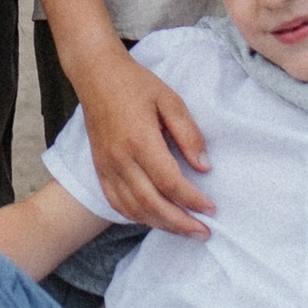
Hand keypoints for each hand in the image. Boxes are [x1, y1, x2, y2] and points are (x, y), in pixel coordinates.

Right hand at [73, 48, 212, 237]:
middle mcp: (120, 159)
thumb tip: (204, 168)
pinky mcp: (99, 169)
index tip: (211, 208)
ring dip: (161, 225)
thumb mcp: (170, 100)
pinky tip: (154, 219)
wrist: (96, 76)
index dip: (192, 200)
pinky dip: (137, 217)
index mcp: (140, 140)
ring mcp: (107, 166)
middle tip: (203, 232)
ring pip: (134, 209)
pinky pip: (117, 203)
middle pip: (152, 203)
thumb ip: (189, 134)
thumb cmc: (136, 84)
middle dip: (180, 223)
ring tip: (184, 230)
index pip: (170, 182)